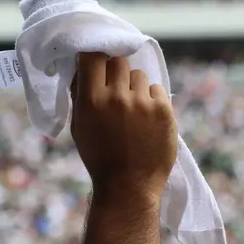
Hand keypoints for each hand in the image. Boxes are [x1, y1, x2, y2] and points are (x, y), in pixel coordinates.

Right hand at [71, 53, 177, 201]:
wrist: (128, 187)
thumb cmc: (100, 157)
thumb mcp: (80, 127)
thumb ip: (81, 96)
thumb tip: (84, 68)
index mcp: (91, 101)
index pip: (92, 56)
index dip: (95, 56)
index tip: (97, 63)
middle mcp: (116, 97)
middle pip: (118, 61)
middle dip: (116, 72)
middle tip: (116, 89)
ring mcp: (142, 103)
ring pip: (139, 75)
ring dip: (134, 87)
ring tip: (133, 109)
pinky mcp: (164, 110)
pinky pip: (157, 89)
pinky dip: (152, 99)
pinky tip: (147, 118)